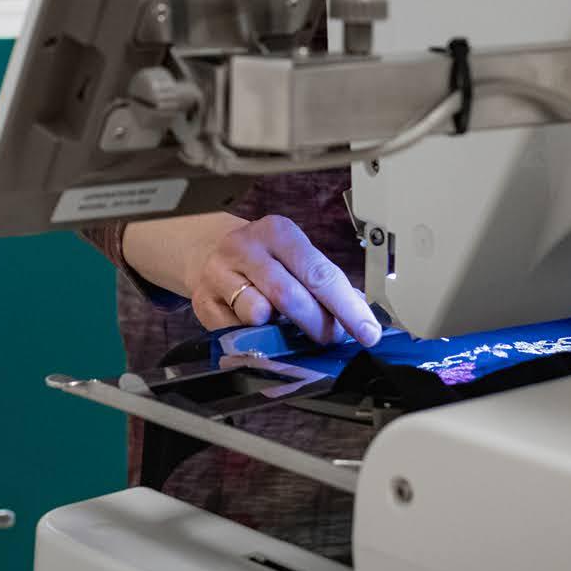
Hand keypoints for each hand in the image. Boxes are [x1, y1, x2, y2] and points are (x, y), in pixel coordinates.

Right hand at [183, 215, 381, 346]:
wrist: (208, 250)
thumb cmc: (262, 258)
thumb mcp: (294, 256)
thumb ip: (325, 281)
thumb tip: (360, 313)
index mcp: (278, 232)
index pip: (319, 273)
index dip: (347, 307)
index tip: (367, 331)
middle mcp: (246, 248)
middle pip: (289, 296)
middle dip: (318, 325)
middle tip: (331, 338)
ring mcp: (220, 274)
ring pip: (258, 314)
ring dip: (279, 330)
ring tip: (284, 325)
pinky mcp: (202, 302)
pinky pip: (235, 332)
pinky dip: (253, 338)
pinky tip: (257, 328)